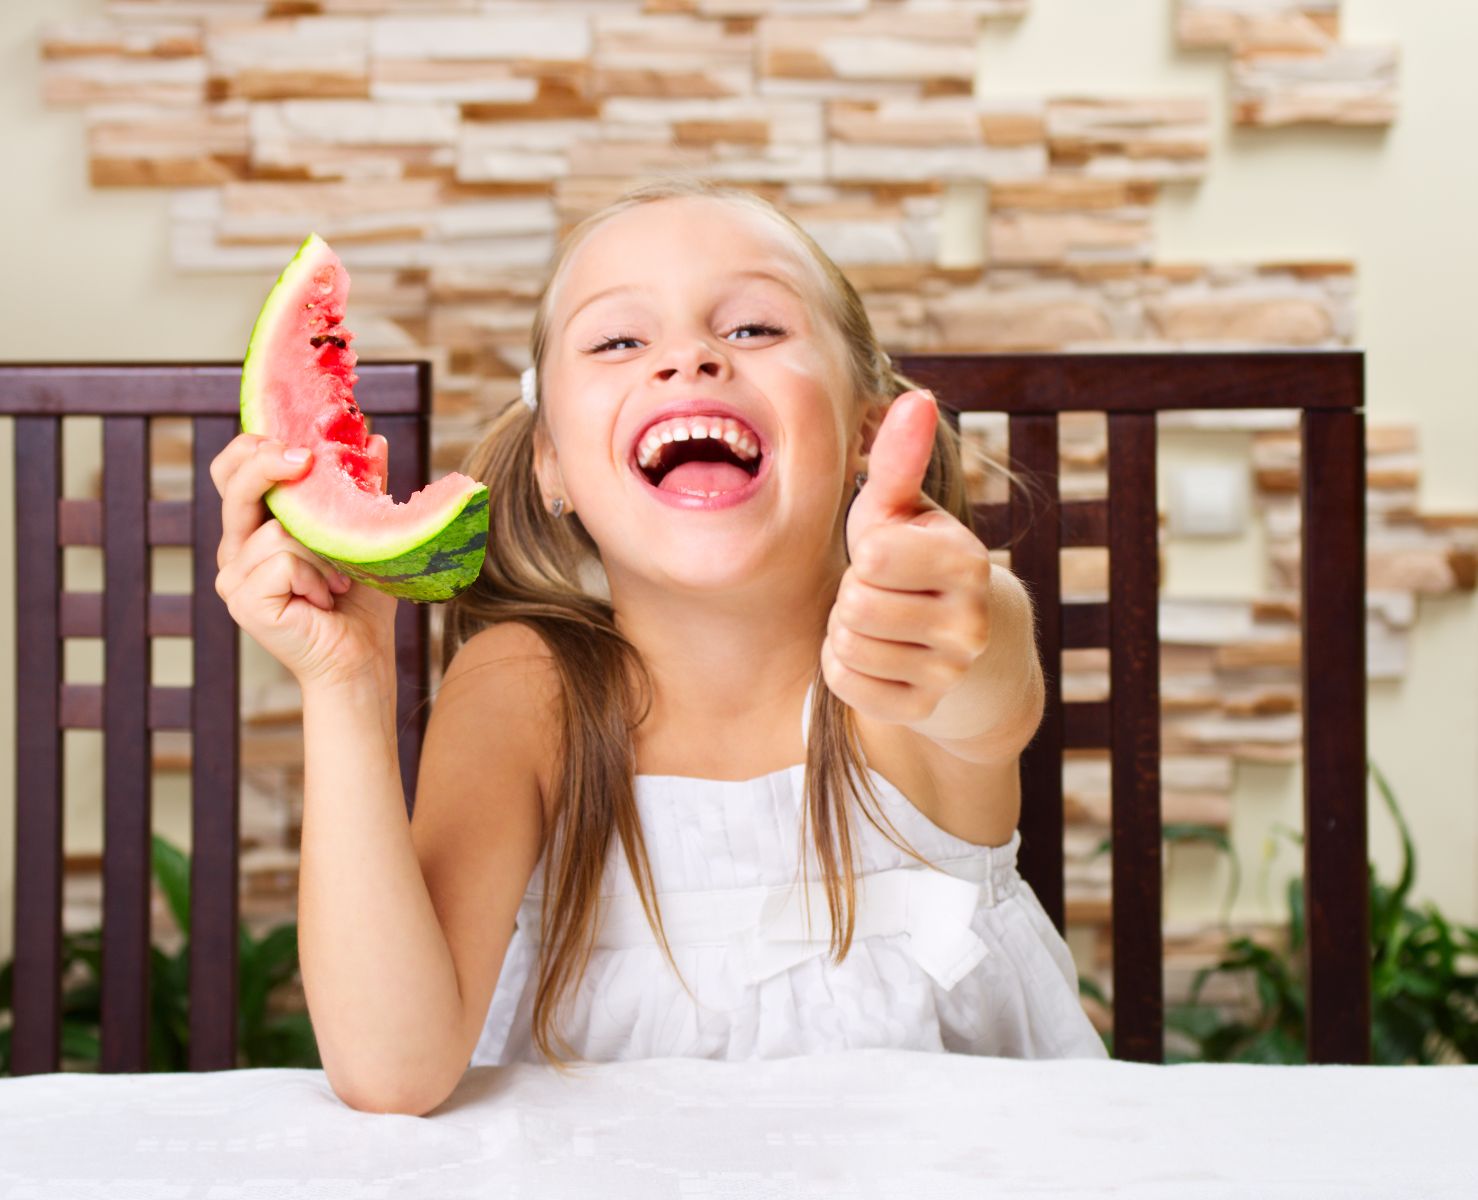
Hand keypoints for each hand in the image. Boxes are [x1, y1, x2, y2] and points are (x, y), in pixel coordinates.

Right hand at [211, 433, 398, 689]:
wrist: (361, 656)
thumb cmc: (361, 600)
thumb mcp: (363, 533)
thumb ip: (361, 488)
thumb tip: (375, 438)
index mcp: (256, 527)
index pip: (233, 472)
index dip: (253, 448)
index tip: (299, 444)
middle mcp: (236, 549)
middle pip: (236, 485)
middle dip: (270, 464)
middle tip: (307, 460)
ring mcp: (234, 576)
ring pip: (276, 530)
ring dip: (323, 551)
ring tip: (339, 582)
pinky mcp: (243, 600)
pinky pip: (282, 561)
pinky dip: (315, 576)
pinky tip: (325, 599)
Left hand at [822, 391, 993, 725]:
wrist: (968, 645)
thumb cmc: (916, 561)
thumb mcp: (904, 510)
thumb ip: (901, 459)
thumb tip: (917, 398)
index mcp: (967, 561)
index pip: (873, 555)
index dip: (865, 551)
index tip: (886, 556)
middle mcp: (969, 622)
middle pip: (856, 606)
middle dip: (852, 595)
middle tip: (879, 592)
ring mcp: (950, 672)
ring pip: (848, 647)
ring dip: (846, 630)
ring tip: (878, 620)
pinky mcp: (922, 708)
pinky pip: (846, 684)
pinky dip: (845, 668)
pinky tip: (875, 654)